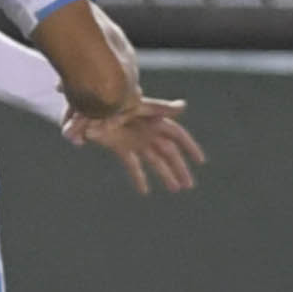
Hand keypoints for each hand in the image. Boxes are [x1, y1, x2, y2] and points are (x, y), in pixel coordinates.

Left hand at [64, 98, 202, 193]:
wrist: (92, 102)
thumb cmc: (117, 100)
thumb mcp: (139, 105)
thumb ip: (161, 108)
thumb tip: (184, 106)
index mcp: (155, 120)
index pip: (177, 135)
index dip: (190, 147)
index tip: (200, 161)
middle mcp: (148, 131)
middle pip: (169, 153)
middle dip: (180, 168)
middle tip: (189, 185)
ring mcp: (135, 140)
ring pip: (155, 161)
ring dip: (165, 175)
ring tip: (175, 189)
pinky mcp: (121, 147)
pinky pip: (133, 165)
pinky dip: (139, 177)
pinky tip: (145, 191)